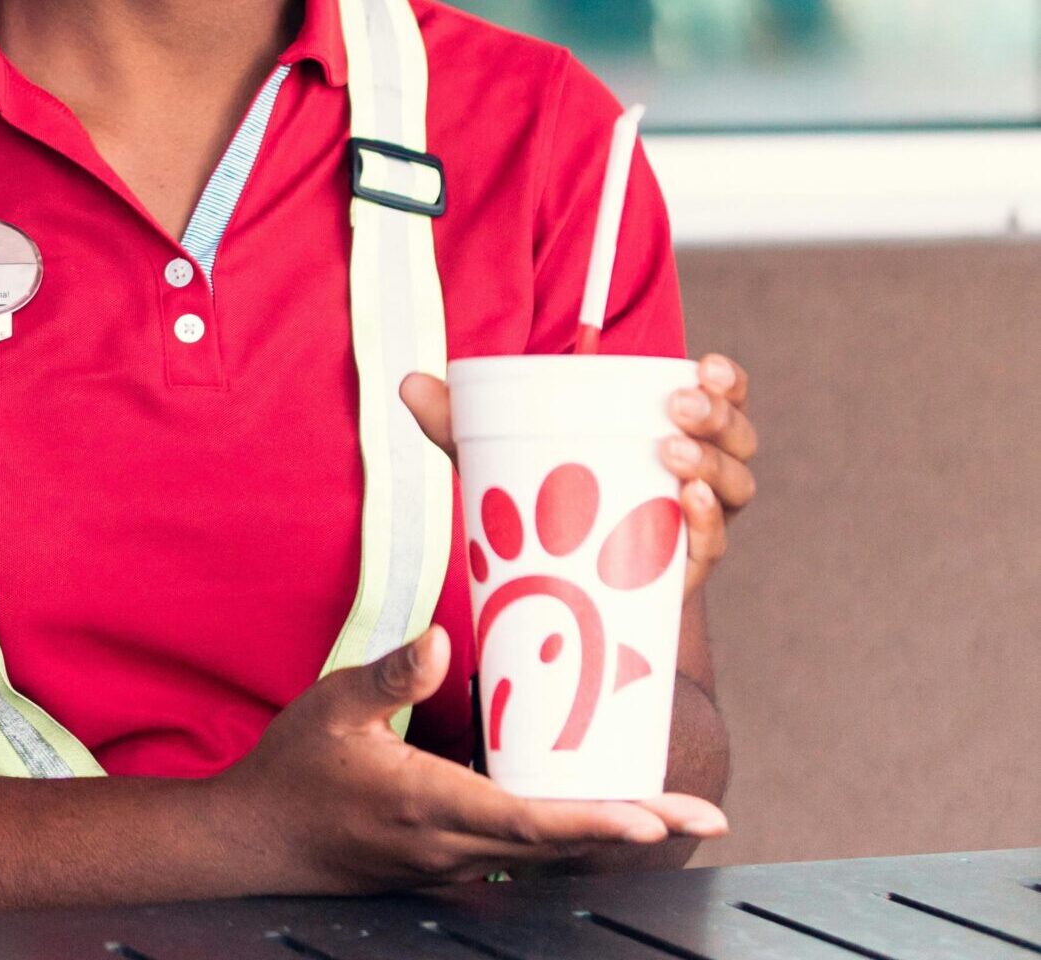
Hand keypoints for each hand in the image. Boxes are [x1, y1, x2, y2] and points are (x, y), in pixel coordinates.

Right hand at [214, 628, 727, 894]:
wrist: (253, 844)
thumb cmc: (291, 771)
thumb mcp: (331, 708)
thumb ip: (389, 677)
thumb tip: (438, 639)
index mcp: (426, 805)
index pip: (528, 820)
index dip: (597, 821)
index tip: (655, 818)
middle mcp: (449, 847)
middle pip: (559, 846)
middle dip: (633, 831)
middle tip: (703, 815)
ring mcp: (447, 866)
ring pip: (545, 859)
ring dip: (607, 839)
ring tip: (668, 816)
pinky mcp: (442, 869)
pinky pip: (518, 860)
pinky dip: (566, 842)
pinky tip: (595, 822)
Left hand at [400, 354, 758, 597]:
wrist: (561, 605)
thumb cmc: (543, 513)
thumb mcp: (504, 465)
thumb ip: (458, 426)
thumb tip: (407, 382)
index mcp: (669, 437)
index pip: (720, 400)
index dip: (726, 381)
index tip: (704, 363)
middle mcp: (697, 481)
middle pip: (736, 441)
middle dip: (717, 418)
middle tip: (677, 408)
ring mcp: (692, 531)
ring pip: (733, 491)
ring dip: (712, 467)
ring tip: (671, 454)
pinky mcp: (679, 576)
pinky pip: (708, 549)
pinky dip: (705, 526)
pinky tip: (688, 508)